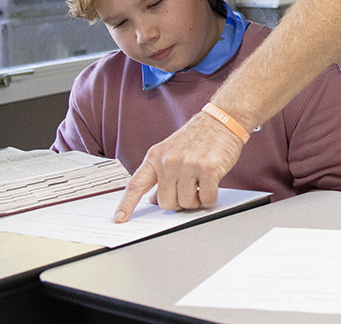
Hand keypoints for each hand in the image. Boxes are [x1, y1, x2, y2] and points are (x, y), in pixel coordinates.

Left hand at [113, 112, 243, 222]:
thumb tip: (153, 199)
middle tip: (188, 191)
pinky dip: (210, 199)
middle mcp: (169, 161)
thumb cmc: (197, 137)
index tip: (119, 219)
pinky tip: (212, 187)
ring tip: (200, 186)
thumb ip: (160, 175)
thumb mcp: (171, 152)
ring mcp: (188, 165)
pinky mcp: (208, 169)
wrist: (221, 121)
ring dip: (196, 201)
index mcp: (155, 157)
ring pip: (187, 203)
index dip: (126, 205)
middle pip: (166, 202)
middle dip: (178, 203)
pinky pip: (206, 199)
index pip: (136, 185)